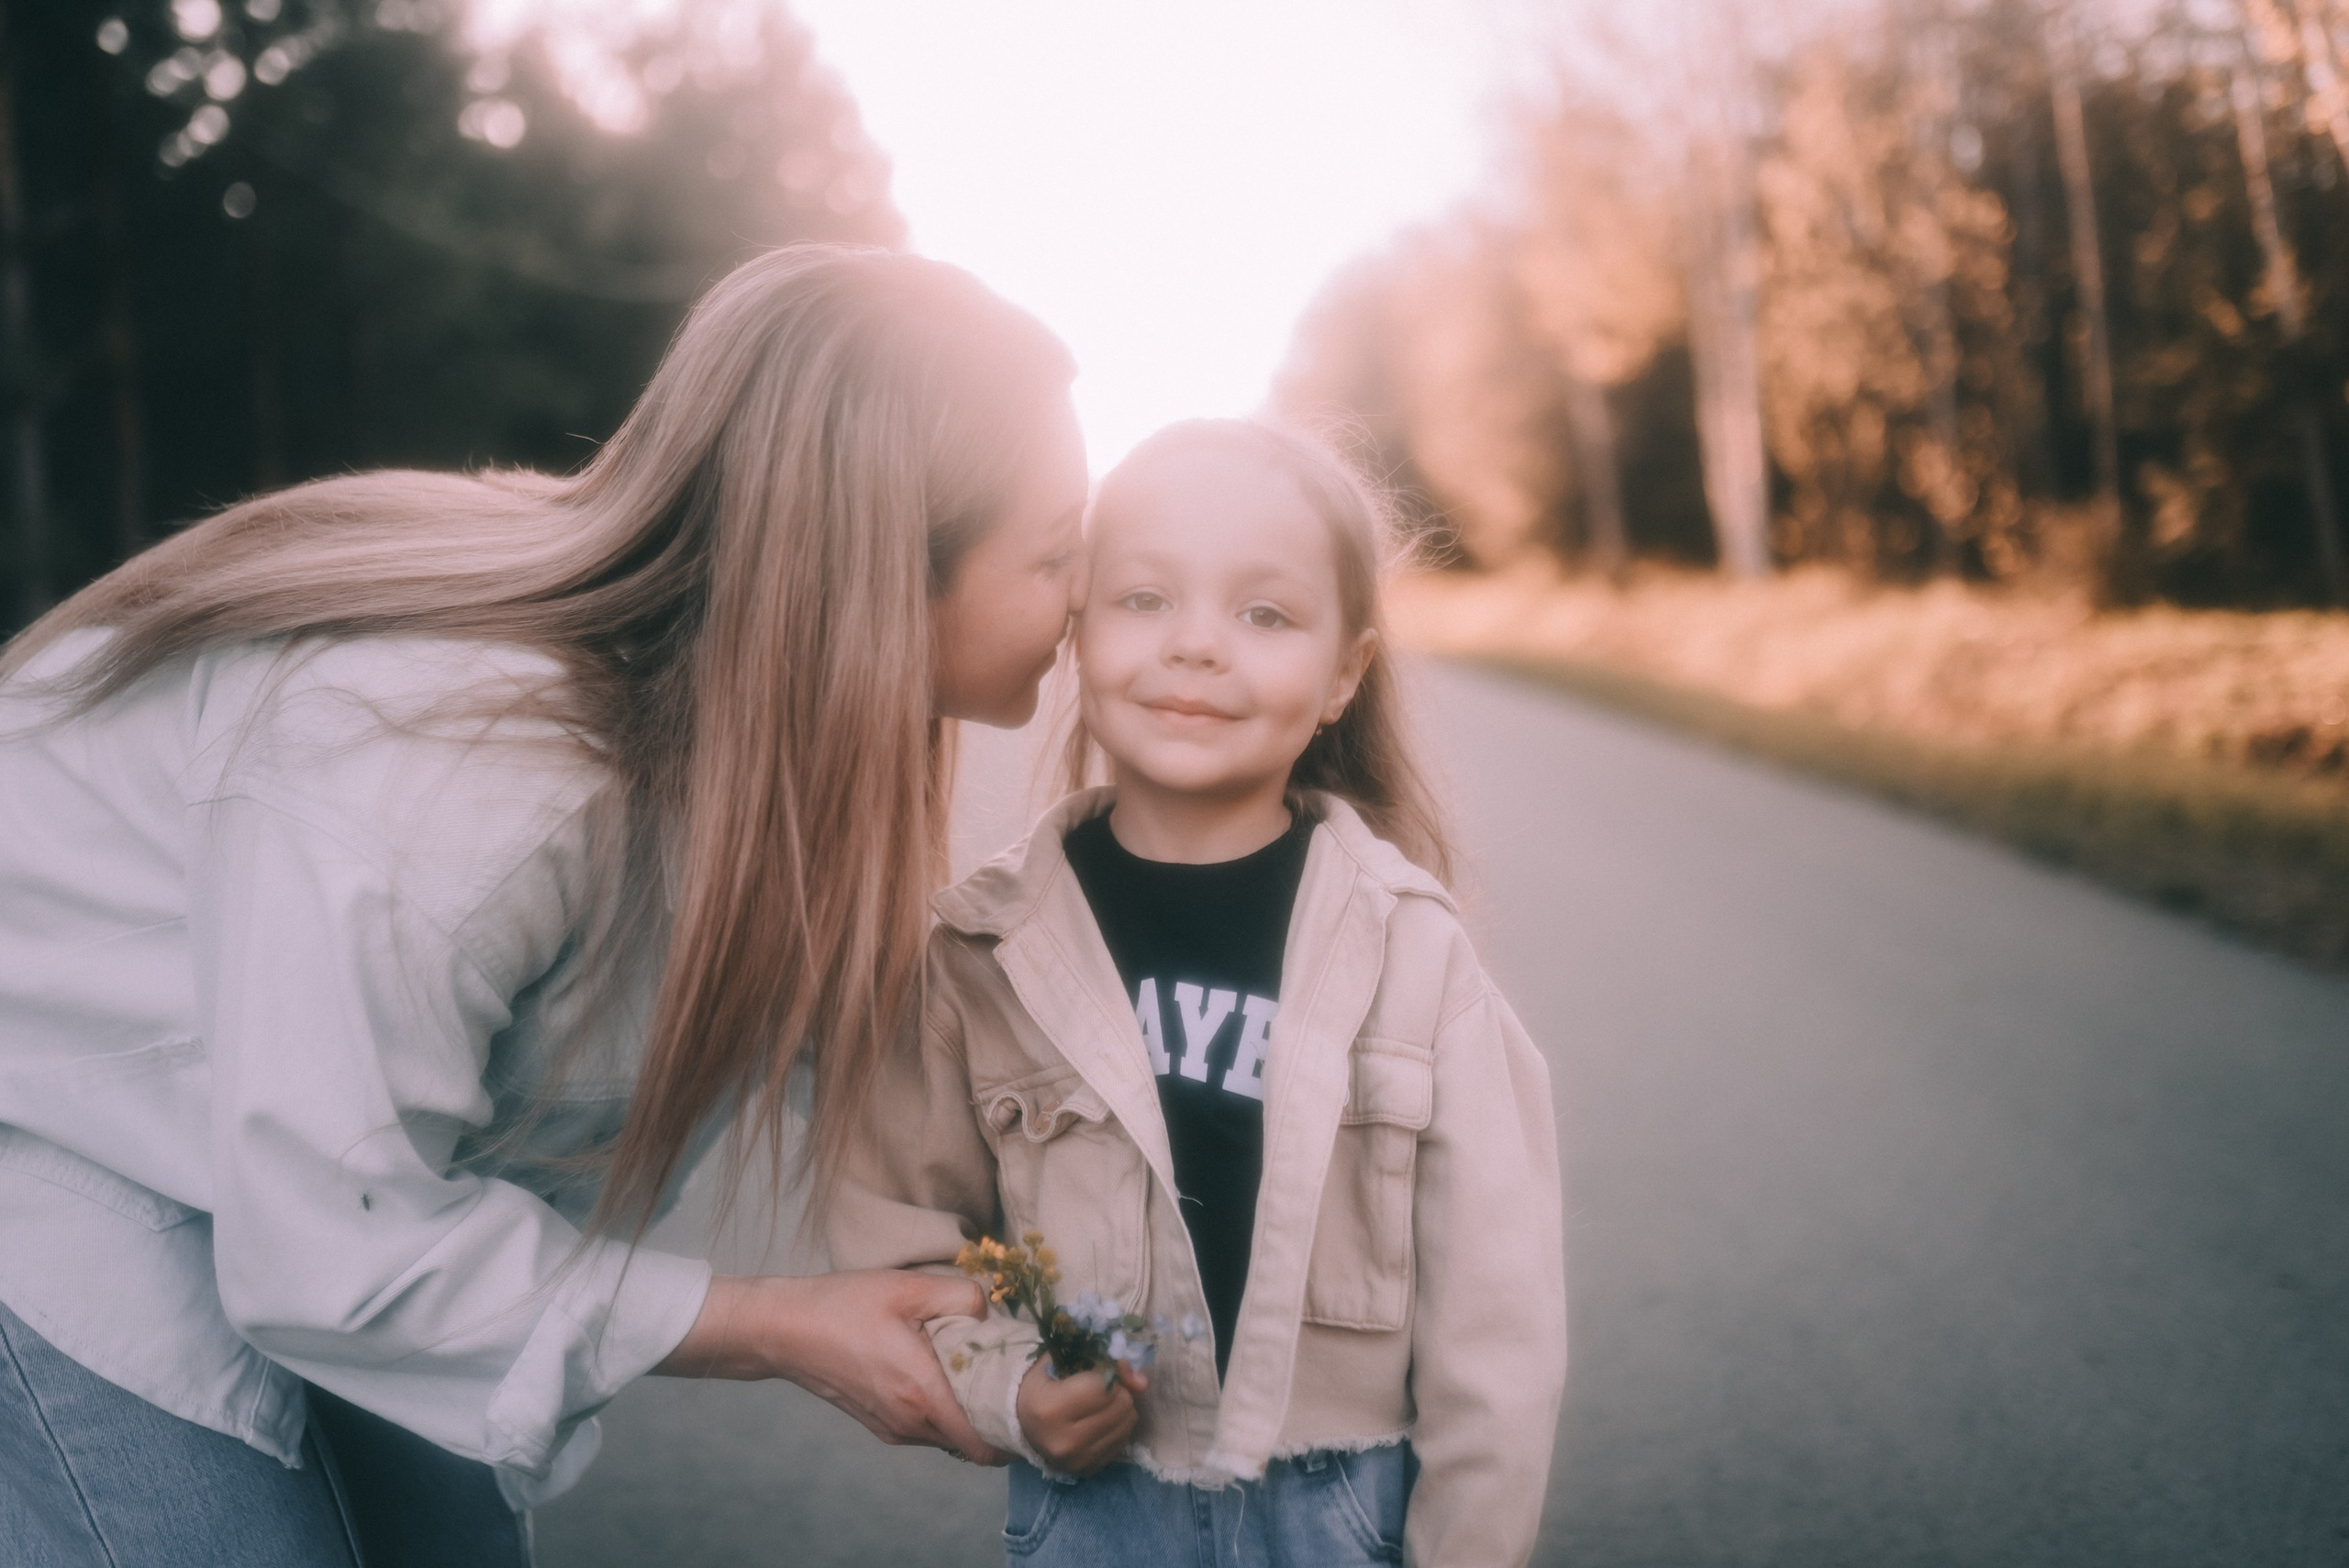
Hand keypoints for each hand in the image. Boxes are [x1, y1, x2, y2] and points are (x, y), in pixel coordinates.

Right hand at [654, 1271, 1003, 1464]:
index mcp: (921, 1394)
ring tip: (979, 1372)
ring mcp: (891, 1428)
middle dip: (995, 1418)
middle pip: (971, 1442)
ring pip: (948, 1435)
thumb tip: (993, 1309)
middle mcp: (908, 1423)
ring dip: (968, 1413)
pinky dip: (943, 1411)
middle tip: (1012, 1379)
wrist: (783, 1330)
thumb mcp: (908, 1287)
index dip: (1012, 1430)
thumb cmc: (843, 1306)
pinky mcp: (878, 1424)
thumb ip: (962, 1296)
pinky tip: (944, 1373)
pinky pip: (925, 1428)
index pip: (983, 1444)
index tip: (1029, 1401)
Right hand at [1015, 1357, 1145, 1476]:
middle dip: (1118, 1390)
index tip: (1100, 1369)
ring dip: (1122, 1408)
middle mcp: (1065, 1440)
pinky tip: (1101, 1421)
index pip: (1104, 1386)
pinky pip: (1123, 1442)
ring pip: (1127, 1423)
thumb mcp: (1062, 1362)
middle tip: (1101, 1388)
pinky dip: (1118, 1426)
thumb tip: (1142, 1381)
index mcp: (1051, 1408)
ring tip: (1102, 1404)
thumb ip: (1103, 1362)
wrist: (1023, 1425)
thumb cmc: (1042, 1386)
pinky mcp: (1087, 1470)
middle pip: (1121, 1405)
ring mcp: (1077, 1460)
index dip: (1109, 1372)